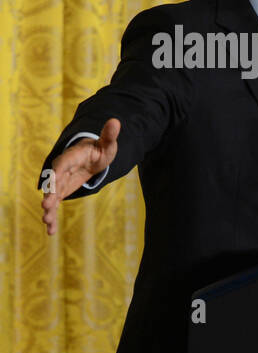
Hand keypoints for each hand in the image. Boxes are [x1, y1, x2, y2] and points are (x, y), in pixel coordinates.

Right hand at [41, 118, 119, 235]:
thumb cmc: (100, 149)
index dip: (56, 175)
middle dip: (50, 195)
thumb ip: (109, 135)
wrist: (92, 156)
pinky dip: (53, 217)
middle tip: (46, 206)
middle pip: (53, 183)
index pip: (61, 165)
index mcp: (70, 157)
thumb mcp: (107, 144)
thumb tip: (116, 120)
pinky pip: (56, 205)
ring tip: (47, 223)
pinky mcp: (62, 192)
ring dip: (50, 209)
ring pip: (53, 196)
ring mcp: (60, 182)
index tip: (50, 185)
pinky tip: (50, 232)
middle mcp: (61, 170)